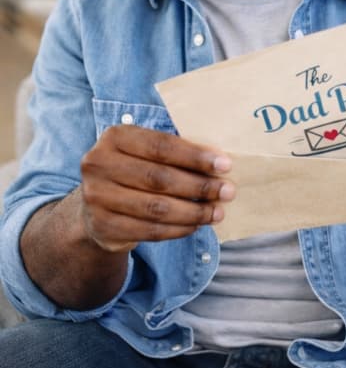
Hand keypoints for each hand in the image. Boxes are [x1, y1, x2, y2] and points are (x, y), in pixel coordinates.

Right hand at [79, 126, 234, 252]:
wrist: (96, 207)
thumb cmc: (134, 172)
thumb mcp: (146, 153)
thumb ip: (176, 153)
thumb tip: (220, 164)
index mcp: (115, 137)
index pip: (161, 146)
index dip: (195, 157)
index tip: (225, 165)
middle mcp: (99, 164)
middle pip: (159, 178)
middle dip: (200, 186)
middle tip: (227, 191)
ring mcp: (97, 197)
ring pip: (156, 208)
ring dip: (193, 212)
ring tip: (217, 212)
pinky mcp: (103, 226)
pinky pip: (149, 230)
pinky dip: (178, 229)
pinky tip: (196, 225)